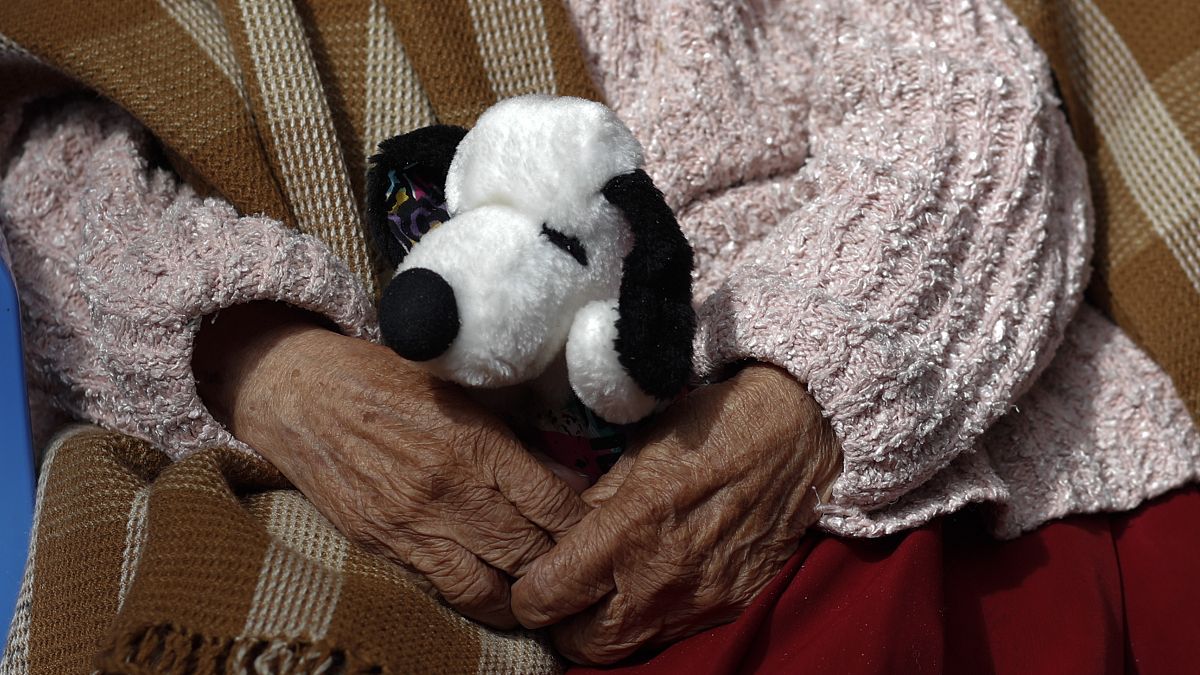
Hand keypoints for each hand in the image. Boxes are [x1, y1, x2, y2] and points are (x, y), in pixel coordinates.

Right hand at [194, 303, 588, 627]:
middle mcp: (448, 488)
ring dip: (519, 598)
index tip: (595, 533)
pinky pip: (442, 589)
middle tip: (575, 568)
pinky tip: (495, 594)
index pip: (550, 504)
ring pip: (487, 588)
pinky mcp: (383, 545)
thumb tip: (569, 482)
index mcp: (475, 442)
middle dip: (557, 565)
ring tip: (538, 593)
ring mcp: (413, 523)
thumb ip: (516, 440)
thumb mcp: (462, 392)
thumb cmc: (387, 382)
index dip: (581, 527)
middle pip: (526, 552)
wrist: (302, 394)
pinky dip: (476, 599)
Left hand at [510, 363, 841, 663]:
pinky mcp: (727, 607)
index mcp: (630, 529)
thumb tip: (558, 532)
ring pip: (626, 649)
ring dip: (604, 630)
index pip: (548, 596)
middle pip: (582, 644)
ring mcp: (698, 601)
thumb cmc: (710, 430)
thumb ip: (593, 502)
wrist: (793, 437)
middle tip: (563, 594)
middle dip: (562, 624)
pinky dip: (649, 621)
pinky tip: (650, 585)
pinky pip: (670, 635)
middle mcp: (661, 578)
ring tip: (604, 594)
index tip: (532, 578)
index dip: (529, 593)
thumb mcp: (637, 452)